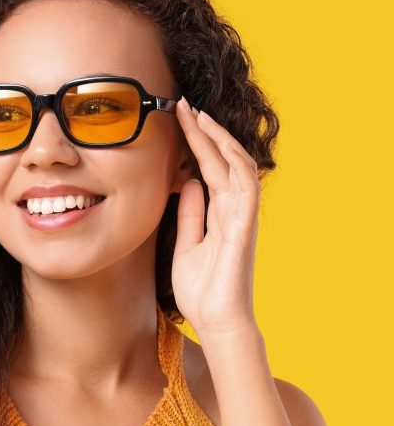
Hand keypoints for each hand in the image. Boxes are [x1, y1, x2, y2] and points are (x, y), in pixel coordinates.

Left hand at [172, 97, 260, 338]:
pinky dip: (235, 166)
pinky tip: (218, 147)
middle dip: (204, 131)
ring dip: (219, 140)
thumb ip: (189, 214)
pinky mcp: (244, 229)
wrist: (216, 321)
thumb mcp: (185, 244)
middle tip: (183, 105)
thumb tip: (187, 184)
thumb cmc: (202, 288)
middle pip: (223, 160)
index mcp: (220, 212)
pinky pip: (245, 190)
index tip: (178, 118)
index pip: (209, 167)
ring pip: (238, 166)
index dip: (196, 142)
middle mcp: (234, 210)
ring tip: (198, 116)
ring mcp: (243, 217)